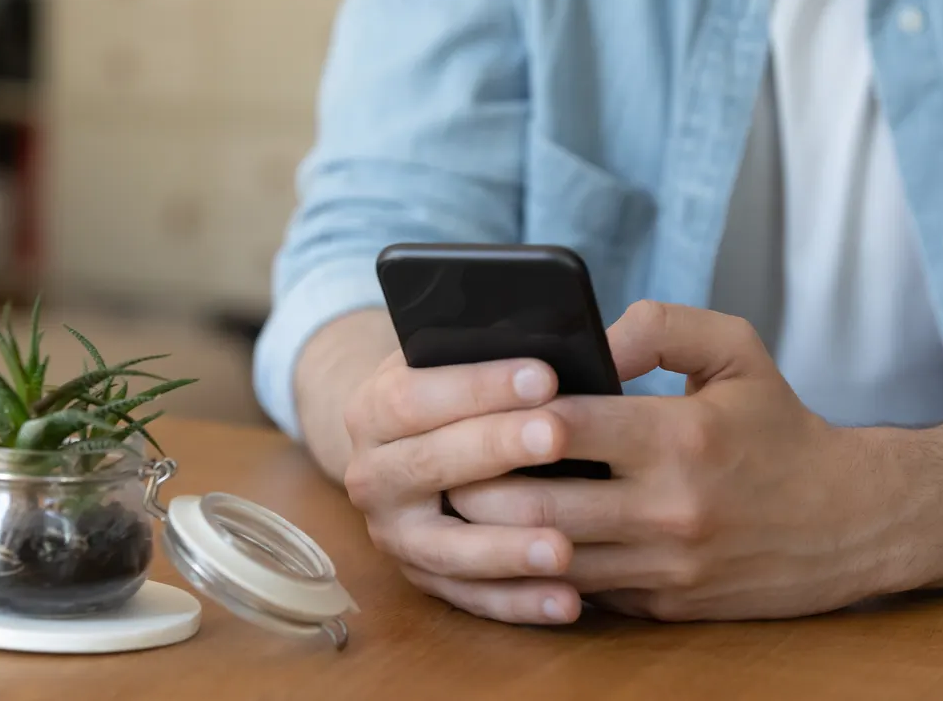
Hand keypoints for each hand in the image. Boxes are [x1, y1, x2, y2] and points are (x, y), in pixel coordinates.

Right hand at [341, 350, 584, 623]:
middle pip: (429, 464)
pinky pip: (473, 599)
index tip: (545, 375)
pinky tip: (569, 600)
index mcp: (376, 406)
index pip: (416, 394)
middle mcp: (373, 472)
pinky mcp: (427, 579)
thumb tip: (567, 346)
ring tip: (563, 546)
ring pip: (446, 547)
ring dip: (505, 548)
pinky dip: (520, 602)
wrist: (416, 440)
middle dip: (495, 448)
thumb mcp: (463, 348)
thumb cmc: (467, 387)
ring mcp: (396, 532)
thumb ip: (499, 340)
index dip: (478, 385)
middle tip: (555, 436)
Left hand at [447, 301, 903, 621]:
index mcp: (681, 436)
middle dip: (476, 487)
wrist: (849, 520)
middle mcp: (669, 507)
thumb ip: (659, 326)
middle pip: (538, 508)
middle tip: (438, 464)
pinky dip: (539, 568)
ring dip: (494, 537)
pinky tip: (507, 543)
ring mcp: (665, 563)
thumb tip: (590, 342)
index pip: (566, 426)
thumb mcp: (737, 349)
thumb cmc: (781, 427)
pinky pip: (581, 589)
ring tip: (455, 503)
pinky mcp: (665, 601)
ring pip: (550, 559)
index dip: (507, 414)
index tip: (467, 402)